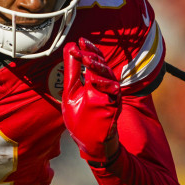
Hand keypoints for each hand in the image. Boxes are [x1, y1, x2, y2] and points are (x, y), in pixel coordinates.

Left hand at [62, 39, 121, 162]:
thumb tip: (70, 48)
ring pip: (109, 76)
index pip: (95, 60)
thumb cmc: (81, 119)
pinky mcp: (114, 108)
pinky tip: (94, 80)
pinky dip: (105, 85)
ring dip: (98, 67)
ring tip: (87, 60)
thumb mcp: (71, 92)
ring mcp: (111, 97)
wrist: (89, 142)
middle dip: (93, 55)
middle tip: (81, 49)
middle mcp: (106, 86)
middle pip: (103, 65)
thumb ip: (72, 72)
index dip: (89, 49)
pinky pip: (113, 94)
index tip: (78, 41)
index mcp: (96, 81)